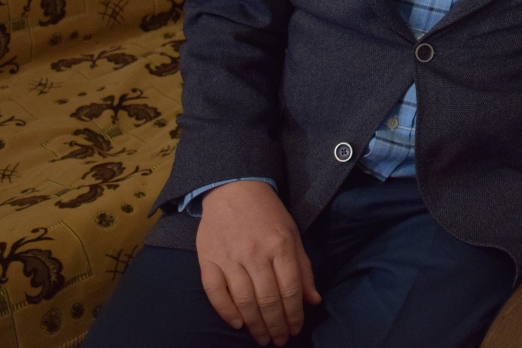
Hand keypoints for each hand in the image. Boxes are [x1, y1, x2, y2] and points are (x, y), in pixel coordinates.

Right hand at [196, 180, 321, 345]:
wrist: (233, 188)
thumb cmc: (268, 213)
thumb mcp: (293, 234)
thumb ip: (303, 267)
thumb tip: (313, 300)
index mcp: (280, 245)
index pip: (290, 289)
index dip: (294, 314)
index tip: (296, 328)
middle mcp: (255, 253)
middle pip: (268, 299)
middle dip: (276, 325)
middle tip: (279, 340)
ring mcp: (229, 257)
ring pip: (244, 300)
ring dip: (255, 324)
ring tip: (262, 338)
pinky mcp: (207, 259)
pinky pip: (215, 292)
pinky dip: (226, 311)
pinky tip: (238, 324)